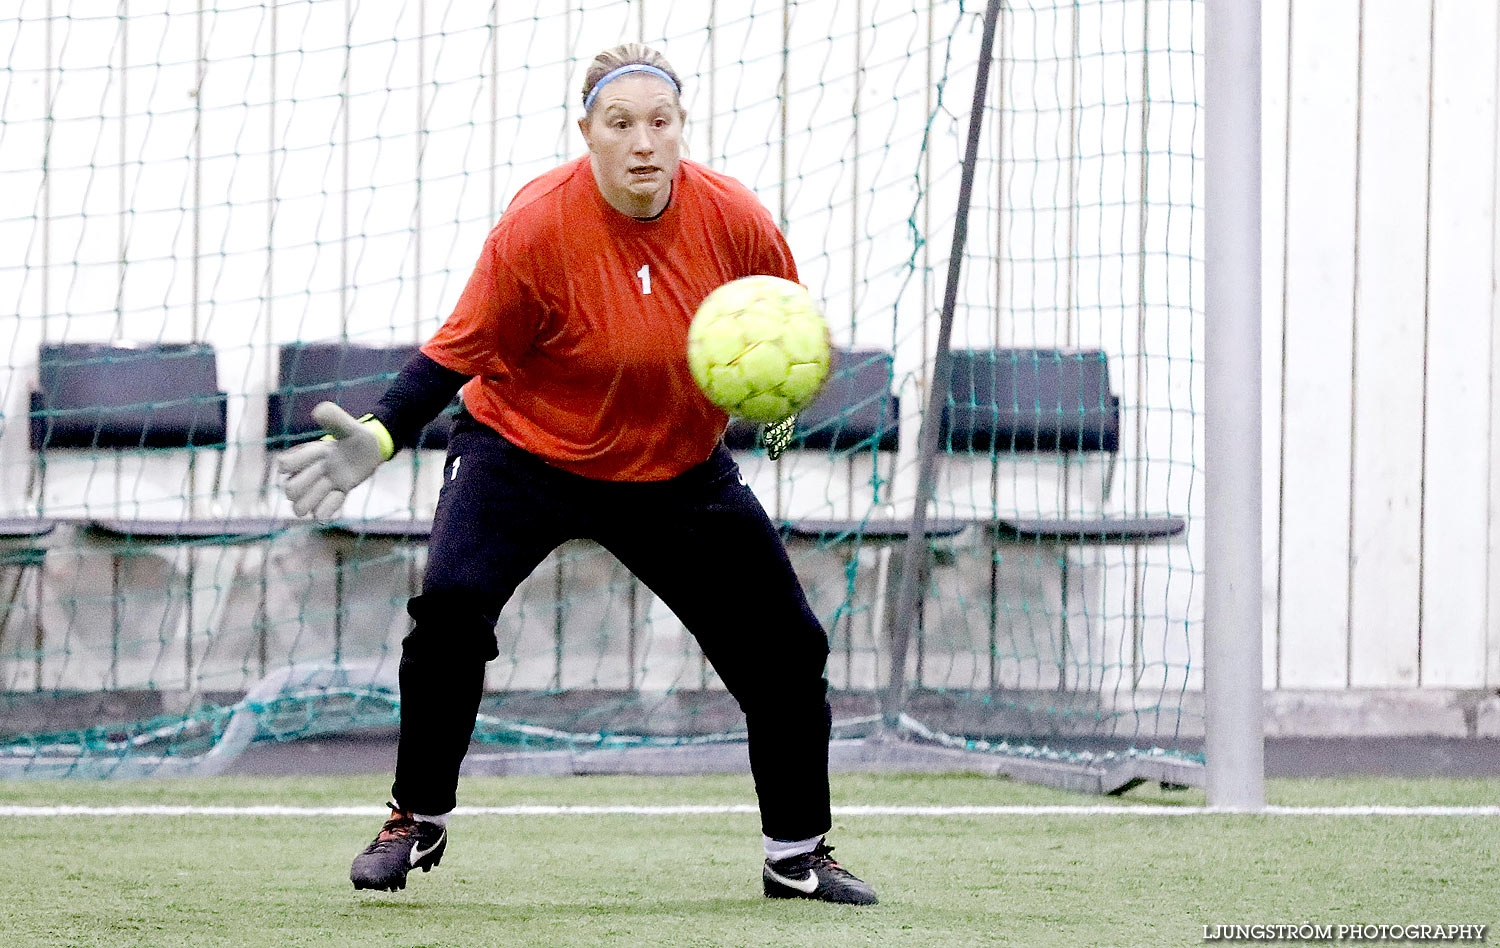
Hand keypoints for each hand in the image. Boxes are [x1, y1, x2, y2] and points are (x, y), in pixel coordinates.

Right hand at [277, 402, 390, 519]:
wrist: (369, 453)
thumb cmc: (356, 437)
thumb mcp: (348, 427)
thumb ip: (334, 419)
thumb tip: (318, 411)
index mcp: (303, 456)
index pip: (283, 466)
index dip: (302, 462)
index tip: (323, 452)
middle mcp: (304, 474)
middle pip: (289, 491)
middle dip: (311, 484)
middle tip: (329, 472)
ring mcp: (316, 490)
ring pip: (299, 509)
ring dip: (318, 500)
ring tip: (334, 486)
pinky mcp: (329, 500)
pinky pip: (320, 515)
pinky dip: (331, 507)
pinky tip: (341, 493)